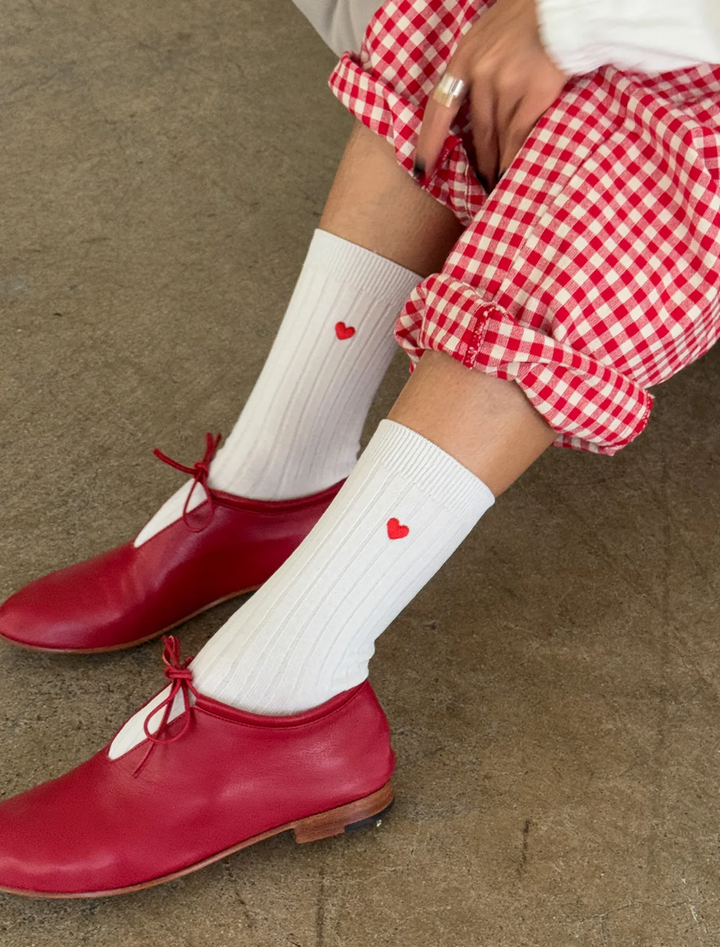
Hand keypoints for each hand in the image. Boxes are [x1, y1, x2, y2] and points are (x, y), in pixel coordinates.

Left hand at [414, 0, 568, 191]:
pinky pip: (519, 136)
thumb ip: (478, 61)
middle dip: (478, 160)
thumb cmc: (531, 13)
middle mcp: (481, 73)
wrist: (565, 6)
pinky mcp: (534, 95)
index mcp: (466, 56)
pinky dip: (514, 157)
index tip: (421, 168)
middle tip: (478, 183)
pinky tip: (512, 171)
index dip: (430, 141)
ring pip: (497, 137)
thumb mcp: (490, 32)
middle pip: (477, 130)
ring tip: (497, 182)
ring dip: (496, 163)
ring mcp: (506, 85)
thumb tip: (474, 95)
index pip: (440, 108)